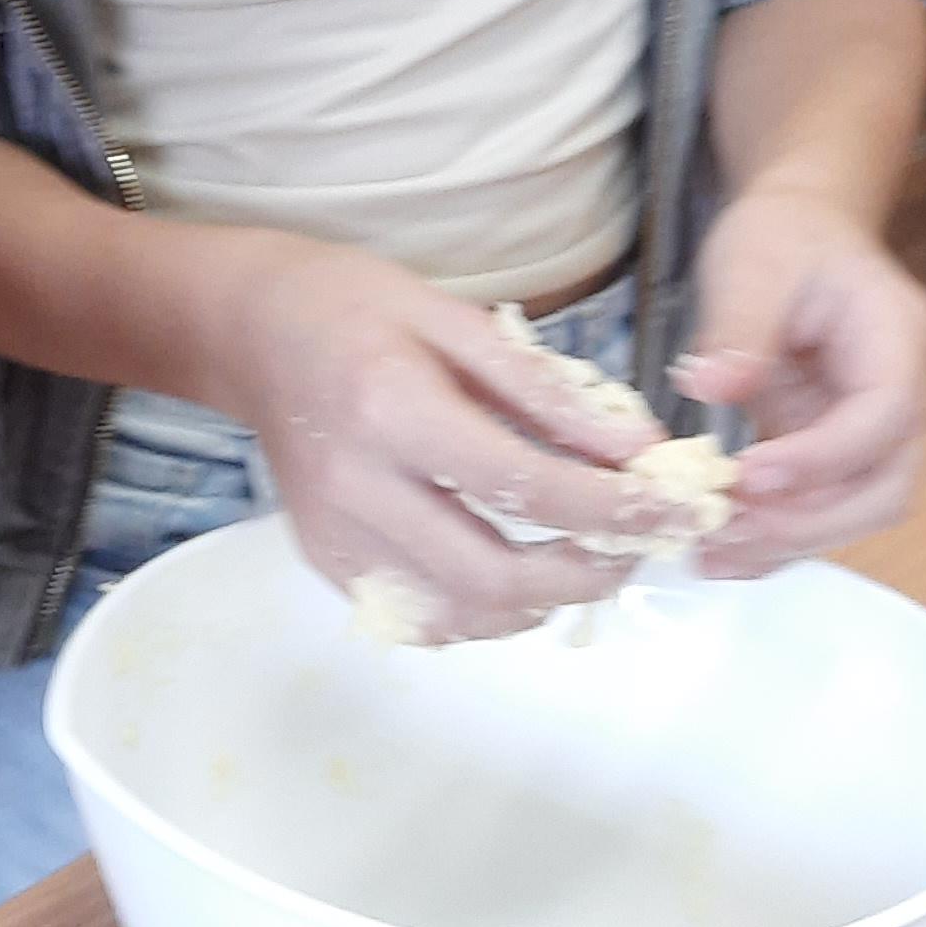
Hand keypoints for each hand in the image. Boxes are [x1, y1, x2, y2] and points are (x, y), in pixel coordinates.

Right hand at [204, 238, 718, 643]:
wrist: (251, 331)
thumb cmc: (356, 308)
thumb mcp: (455, 319)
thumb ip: (545, 390)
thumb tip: (637, 452)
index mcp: (392, 410)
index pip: (523, 485)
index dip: (613, 508)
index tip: (674, 507)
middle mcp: (356, 486)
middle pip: (490, 573)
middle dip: (583, 573)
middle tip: (634, 550)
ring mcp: (334, 535)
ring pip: (458, 613)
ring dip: (538, 601)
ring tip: (583, 560)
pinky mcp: (324, 560)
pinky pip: (418, 618)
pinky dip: (481, 612)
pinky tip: (511, 574)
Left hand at [675, 187, 925, 574]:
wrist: (801, 234)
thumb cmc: (785, 237)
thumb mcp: (753, 260)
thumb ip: (737, 325)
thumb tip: (709, 388)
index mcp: (900, 342)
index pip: (882, 418)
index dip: (821, 459)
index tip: (747, 476)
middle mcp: (909, 397)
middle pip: (886, 488)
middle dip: (808, 523)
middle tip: (723, 532)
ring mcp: (878, 432)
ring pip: (856, 512)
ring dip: (788, 543)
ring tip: (709, 553)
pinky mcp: (840, 453)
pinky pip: (823, 509)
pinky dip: (776, 537)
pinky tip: (719, 552)